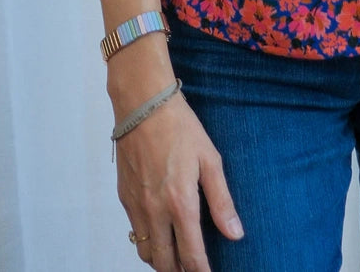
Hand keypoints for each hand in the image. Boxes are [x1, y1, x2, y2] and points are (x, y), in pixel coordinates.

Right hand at [117, 91, 242, 270]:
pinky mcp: (123, 197)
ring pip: (145, 251)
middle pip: (163, 262)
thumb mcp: (210, 160)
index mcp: (180, 202)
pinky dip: (147, 240)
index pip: (190, 255)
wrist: (143, 105)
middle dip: (179, 271)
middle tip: (193, 268)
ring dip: (161, 260)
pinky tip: (160, 232)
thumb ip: (222, 201)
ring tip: (177, 257)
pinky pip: (134, 231)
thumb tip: (235, 234)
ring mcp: (135, 205)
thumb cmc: (181, 127)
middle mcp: (154, 210)